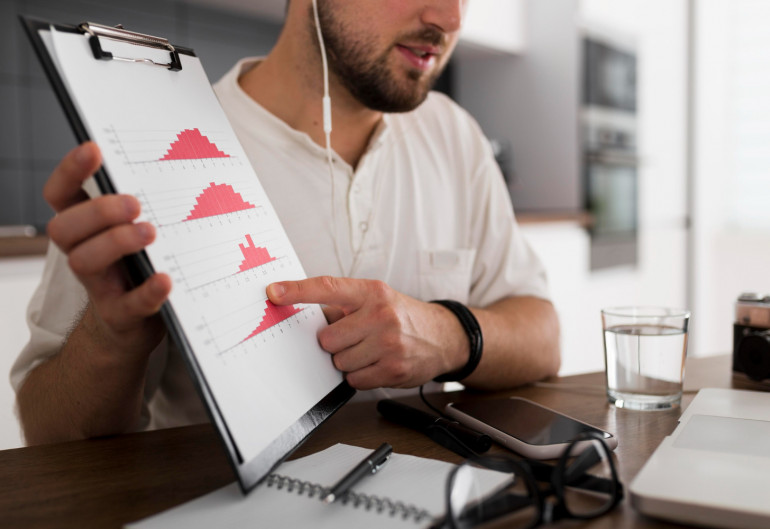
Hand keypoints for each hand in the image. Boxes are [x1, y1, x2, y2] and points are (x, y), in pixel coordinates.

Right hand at [44, 142, 171, 357]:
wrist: (131, 327)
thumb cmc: (136, 267)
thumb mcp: (133, 231)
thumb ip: (141, 205)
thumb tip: (176, 160)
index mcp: (86, 227)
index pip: (60, 194)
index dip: (69, 171)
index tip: (93, 149)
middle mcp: (84, 253)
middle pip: (64, 228)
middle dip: (97, 211)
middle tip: (134, 203)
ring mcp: (100, 285)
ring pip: (84, 262)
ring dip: (116, 243)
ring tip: (150, 233)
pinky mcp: (121, 315)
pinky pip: (128, 305)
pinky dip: (147, 292)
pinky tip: (165, 280)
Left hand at [266, 277, 466, 388]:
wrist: (442, 336)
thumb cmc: (402, 316)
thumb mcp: (376, 299)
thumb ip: (342, 305)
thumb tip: (302, 314)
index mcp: (372, 292)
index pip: (328, 287)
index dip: (297, 290)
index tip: (274, 292)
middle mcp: (381, 314)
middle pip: (327, 338)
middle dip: (335, 343)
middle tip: (354, 338)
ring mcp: (389, 343)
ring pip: (339, 362)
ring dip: (348, 361)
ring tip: (370, 351)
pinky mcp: (393, 369)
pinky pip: (354, 380)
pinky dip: (361, 376)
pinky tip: (378, 363)